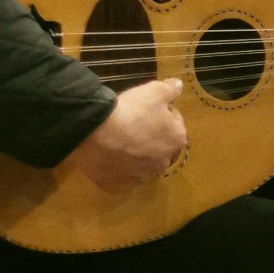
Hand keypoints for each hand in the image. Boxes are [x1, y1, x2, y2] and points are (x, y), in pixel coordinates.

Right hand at [66, 78, 186, 193]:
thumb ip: (171, 89)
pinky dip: (116, 168)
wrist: (94, 133)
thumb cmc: (130, 111)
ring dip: (134, 154)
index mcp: (177, 140)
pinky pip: (121, 177)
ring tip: (117, 140)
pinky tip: (108, 156)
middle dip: (150, 137)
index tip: (147, 109)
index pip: (174, 124)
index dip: (161, 114)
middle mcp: (163, 163)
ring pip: (141, 164)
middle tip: (132, 125)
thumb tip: (179, 86)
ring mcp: (140, 177)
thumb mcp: (154, 91)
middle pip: (159, 147)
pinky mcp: (118, 186)